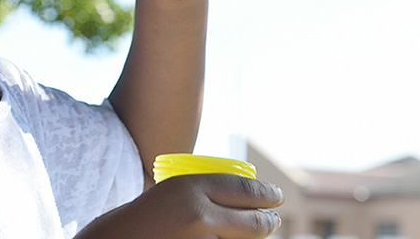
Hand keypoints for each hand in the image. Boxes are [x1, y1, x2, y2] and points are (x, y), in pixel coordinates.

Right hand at [75, 174, 282, 238]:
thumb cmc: (142, 221)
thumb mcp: (171, 196)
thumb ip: (202, 196)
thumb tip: (248, 203)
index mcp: (190, 186)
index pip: (243, 190)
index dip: (266, 195)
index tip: (276, 197)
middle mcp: (198, 212)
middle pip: (253, 222)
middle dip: (267, 223)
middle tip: (274, 221)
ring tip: (252, 233)